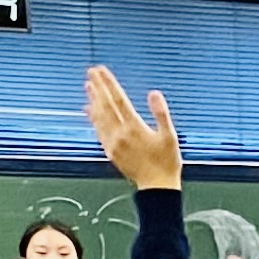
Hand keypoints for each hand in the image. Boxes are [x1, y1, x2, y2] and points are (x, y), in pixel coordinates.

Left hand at [84, 66, 182, 189]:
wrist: (157, 186)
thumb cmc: (167, 162)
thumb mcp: (170, 136)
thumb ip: (161, 113)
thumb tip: (154, 94)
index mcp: (135, 128)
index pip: (119, 100)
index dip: (109, 84)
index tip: (102, 71)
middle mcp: (121, 134)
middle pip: (106, 105)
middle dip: (98, 87)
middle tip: (91, 72)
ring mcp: (113, 143)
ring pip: (99, 117)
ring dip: (93, 100)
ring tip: (88, 86)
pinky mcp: (110, 151)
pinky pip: (98, 130)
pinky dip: (93, 118)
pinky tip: (89, 110)